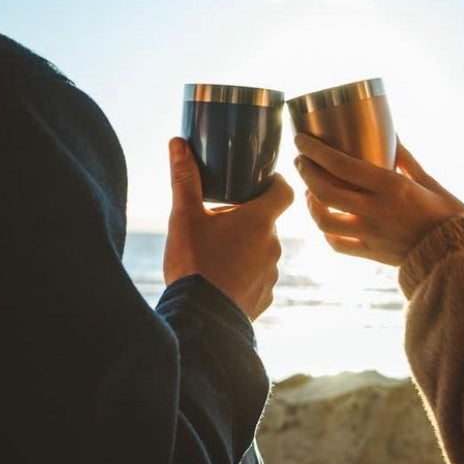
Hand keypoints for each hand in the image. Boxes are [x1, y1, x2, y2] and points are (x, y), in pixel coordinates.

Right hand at [163, 137, 295, 319]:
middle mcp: (273, 246)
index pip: (284, 191)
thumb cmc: (194, 265)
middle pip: (267, 222)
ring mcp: (271, 275)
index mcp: (259, 221)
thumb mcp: (184, 217)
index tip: (260, 181)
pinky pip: (259, 279)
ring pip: (262, 252)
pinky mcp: (264, 299)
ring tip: (217, 254)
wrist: (200, 320)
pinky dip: (245, 276)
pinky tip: (222, 280)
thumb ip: (184, 179)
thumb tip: (178, 143)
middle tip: (220, 220)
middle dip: (247, 219)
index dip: (275, 183)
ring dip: (246, 249)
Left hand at [294, 134, 463, 265]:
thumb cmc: (447, 212)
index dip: (316, 151)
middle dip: (306, 172)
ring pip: (324, 219)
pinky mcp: (371, 254)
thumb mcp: (427, 180)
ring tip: (309, 191)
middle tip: (301, 161)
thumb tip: (389, 132)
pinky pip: (337, 244)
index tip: (301, 140)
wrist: (458, 253)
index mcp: (391, 187)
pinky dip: (325, 230)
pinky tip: (324, 218)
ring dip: (310, 203)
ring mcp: (371, 235)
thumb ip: (404, 157)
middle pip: (325, 190)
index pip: (342, 165)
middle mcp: (376, 210)